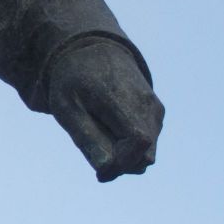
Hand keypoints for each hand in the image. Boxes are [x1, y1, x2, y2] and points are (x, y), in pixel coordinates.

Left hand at [46, 37, 163, 181]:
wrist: (92, 50)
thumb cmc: (73, 80)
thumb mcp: (66, 106)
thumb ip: (86, 138)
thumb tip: (107, 171)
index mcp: (121, 97)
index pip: (138, 141)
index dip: (122, 164)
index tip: (100, 173)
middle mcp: (146, 104)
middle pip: (144, 156)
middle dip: (121, 164)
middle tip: (93, 148)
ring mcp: (155, 109)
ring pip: (147, 153)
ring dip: (124, 154)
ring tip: (98, 129)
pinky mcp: (157, 113)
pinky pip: (147, 143)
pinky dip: (129, 145)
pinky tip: (110, 125)